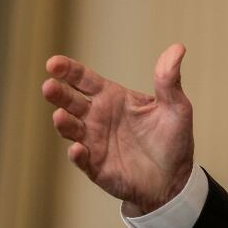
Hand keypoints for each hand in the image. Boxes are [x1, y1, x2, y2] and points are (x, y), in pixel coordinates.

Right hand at [42, 43, 194, 215]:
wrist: (174, 179)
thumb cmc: (173, 139)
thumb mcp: (176, 107)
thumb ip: (169, 80)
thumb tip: (178, 48)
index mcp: (113, 98)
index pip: (85, 80)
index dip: (69, 71)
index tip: (53, 63)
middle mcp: (98, 118)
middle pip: (70, 102)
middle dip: (58, 94)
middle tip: (49, 86)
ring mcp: (94, 143)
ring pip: (71, 129)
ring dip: (64, 123)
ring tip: (60, 115)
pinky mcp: (96, 167)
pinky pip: (82, 160)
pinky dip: (78, 154)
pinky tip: (78, 149)